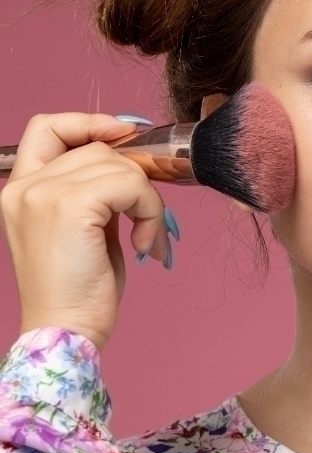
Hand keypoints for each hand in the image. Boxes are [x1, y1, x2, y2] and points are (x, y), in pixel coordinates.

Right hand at [0, 113, 172, 351]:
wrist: (66, 329)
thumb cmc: (79, 287)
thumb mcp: (83, 226)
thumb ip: (96, 189)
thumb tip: (135, 160)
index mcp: (20, 188)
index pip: (48, 127)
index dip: (90, 123)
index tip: (125, 136)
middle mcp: (25, 186)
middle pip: (99, 149)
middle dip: (135, 179)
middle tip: (147, 216)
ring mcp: (43, 194)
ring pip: (121, 166)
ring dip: (148, 201)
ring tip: (146, 236)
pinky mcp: (70, 206)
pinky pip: (132, 185)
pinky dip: (150, 212)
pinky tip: (142, 243)